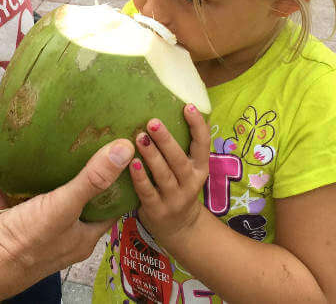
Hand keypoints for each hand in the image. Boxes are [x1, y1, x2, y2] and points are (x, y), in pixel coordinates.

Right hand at [0, 139, 134, 278]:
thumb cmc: (26, 242)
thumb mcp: (65, 205)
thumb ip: (93, 178)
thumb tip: (126, 150)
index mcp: (80, 237)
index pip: (107, 209)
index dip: (115, 185)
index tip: (117, 158)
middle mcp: (57, 236)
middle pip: (71, 200)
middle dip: (71, 172)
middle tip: (77, 144)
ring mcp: (29, 232)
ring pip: (33, 195)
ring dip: (30, 171)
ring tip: (35, 144)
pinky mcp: (2, 227)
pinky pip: (2, 196)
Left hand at [129, 105, 209, 245]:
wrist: (180, 229)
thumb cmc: (178, 187)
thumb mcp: (187, 168)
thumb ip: (178, 145)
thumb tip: (164, 107)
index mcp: (199, 168)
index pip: (203, 145)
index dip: (197, 126)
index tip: (188, 106)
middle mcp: (190, 183)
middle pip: (180, 160)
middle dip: (167, 140)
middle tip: (152, 121)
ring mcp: (175, 198)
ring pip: (164, 175)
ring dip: (152, 156)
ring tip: (139, 138)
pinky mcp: (158, 211)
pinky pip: (148, 192)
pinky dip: (140, 178)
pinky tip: (131, 163)